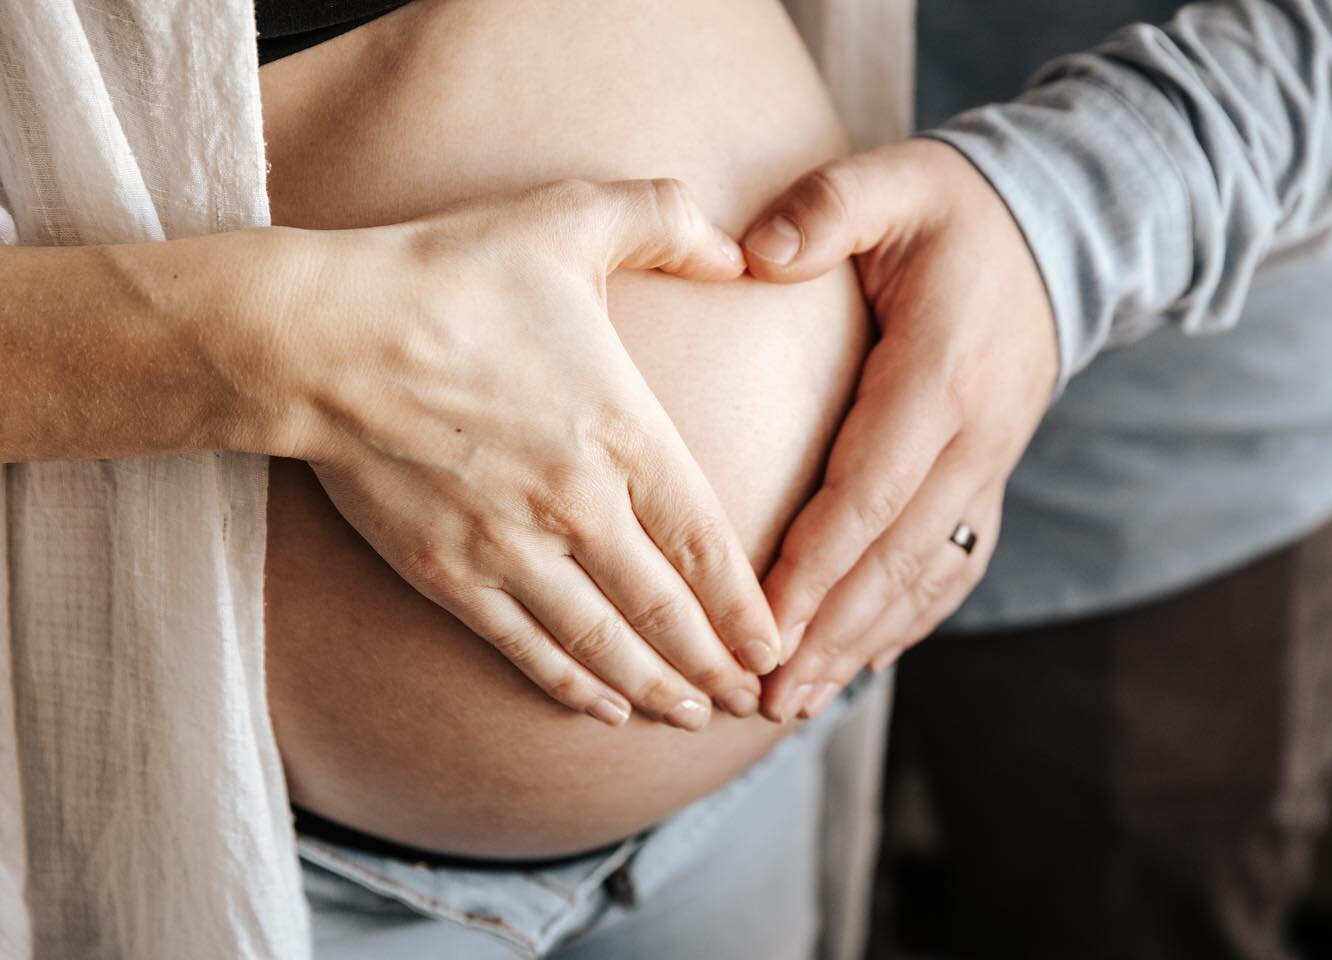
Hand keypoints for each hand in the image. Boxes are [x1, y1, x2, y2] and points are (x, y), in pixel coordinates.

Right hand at [268, 178, 780, 729]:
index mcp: (622, 432)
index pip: (705, 541)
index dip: (743, 605)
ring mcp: (511, 548)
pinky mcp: (449, 573)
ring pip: (601, 642)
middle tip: (748, 697)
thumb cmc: (448, 276)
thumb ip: (666, 221)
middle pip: (663, 609)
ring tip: (689, 717)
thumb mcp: (571, 217)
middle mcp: (577, 506)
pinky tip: (601, 709)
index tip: (772, 644)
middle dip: (712, 663)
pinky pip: (524, 646)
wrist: (321, 336)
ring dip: (653, 688)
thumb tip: (740, 250)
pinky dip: (569, 685)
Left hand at [740, 139, 1057, 720]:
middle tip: (767, 700)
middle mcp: (976, 436)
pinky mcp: (990, 475)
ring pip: (925, 575)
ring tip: (799, 703)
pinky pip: (952, 564)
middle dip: (830, 633)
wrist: (1063, 229)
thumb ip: (826, 207)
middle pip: (896, 557)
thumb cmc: (957, 208)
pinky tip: (862, 660)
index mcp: (941, 375)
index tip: (761, 623)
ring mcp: (991, 463)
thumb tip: (753, 254)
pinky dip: (908, 619)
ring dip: (864, 644)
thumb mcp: (895, 180)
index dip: (816, 564)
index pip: (870, 490)